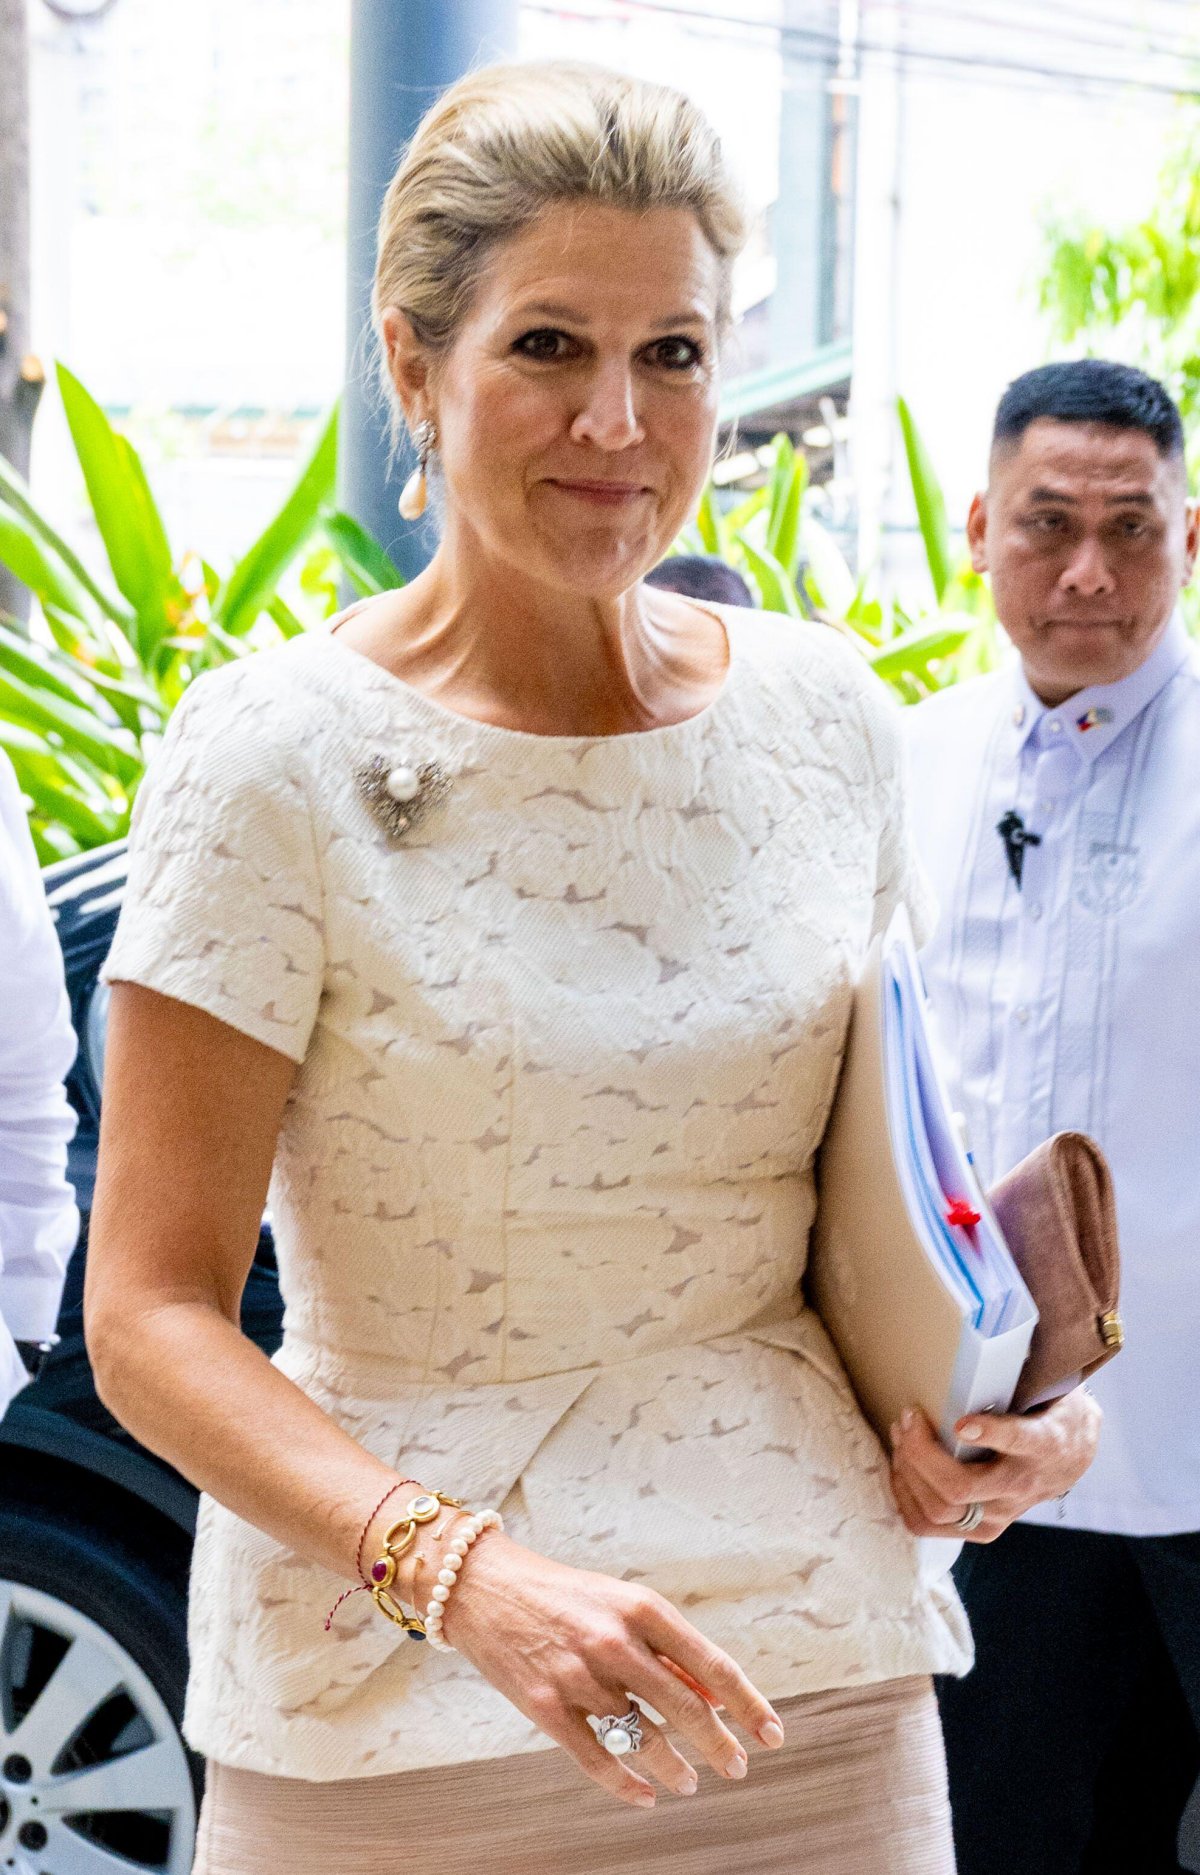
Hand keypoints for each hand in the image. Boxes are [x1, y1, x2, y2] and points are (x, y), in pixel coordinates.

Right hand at [435, 1529, 786, 1808]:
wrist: (484, 1587)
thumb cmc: (564, 1596)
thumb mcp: (621, 1604)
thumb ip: (666, 1649)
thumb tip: (716, 1696)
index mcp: (641, 1608)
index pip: (712, 1665)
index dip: (748, 1704)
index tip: (772, 1733)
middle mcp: (614, 1642)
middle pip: (686, 1708)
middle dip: (720, 1746)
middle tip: (738, 1767)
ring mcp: (578, 1677)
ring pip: (644, 1738)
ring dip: (675, 1768)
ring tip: (690, 1782)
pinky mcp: (544, 1707)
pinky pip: (596, 1759)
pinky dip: (627, 1785)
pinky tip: (646, 1796)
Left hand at [889, 1387, 1101, 1542]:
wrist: (1072, 1458)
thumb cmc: (1049, 1415)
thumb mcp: (1050, 1390)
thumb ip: (1024, 1376)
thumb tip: (993, 1342)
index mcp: (1043, 1444)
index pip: (1020, 1441)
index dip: (989, 1433)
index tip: (962, 1422)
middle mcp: (1020, 1487)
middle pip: (959, 1487)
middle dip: (920, 1453)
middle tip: (908, 1418)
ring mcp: (1000, 1514)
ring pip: (939, 1510)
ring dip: (907, 1472)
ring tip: (900, 1436)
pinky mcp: (983, 1529)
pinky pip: (929, 1524)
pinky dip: (905, 1494)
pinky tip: (900, 1466)